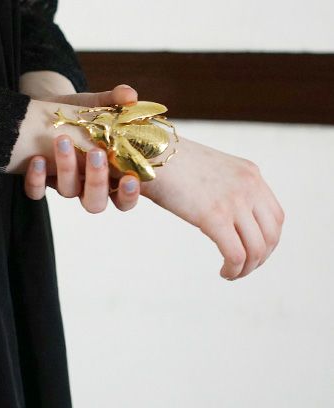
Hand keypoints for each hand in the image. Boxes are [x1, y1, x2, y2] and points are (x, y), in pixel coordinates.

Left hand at [23, 84, 141, 212]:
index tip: (130, 178)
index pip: (124, 198)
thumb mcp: (99, 105)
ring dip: (66, 169)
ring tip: (63, 140)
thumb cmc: (83, 113)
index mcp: (110, 174)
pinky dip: (36, 179)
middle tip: (96, 154)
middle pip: (95, 203)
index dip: (128, 195)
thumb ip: (115, 100)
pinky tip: (37, 159)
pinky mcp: (41, 179)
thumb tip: (130, 94)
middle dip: (96, 182)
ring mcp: (64, 183)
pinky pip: (36, 191)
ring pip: (68, 192)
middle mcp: (87, 185)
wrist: (52, 108)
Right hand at [141, 136, 284, 280]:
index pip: (275, 216)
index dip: (268, 240)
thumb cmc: (170, 163)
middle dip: (260, 258)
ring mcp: (234, 200)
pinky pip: (236, 254)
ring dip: (247, 268)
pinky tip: (223, 272)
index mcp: (249, 173)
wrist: (150, 152)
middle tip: (243, 268)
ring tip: (231, 273)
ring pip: (257, 249)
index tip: (252, 252)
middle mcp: (248, 185)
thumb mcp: (211, 170)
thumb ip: (226, 188)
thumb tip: (227, 217)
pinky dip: (234, 270)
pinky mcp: (215, 216)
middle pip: (271, 234)